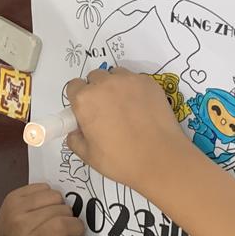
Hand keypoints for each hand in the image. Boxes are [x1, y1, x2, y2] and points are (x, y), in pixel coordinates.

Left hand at [0, 183, 83, 235]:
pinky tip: (43, 206)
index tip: (78, 232)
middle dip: (69, 217)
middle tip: (64, 226)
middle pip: (61, 208)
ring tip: (53, 214)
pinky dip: (47, 194)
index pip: (62, 224)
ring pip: (54, 194)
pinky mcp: (13, 195)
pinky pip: (43, 186)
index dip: (77, 226)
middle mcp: (21, 221)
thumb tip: (77, 225)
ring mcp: (16, 205)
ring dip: (59, 204)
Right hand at [66, 67, 188, 192]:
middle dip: (97, 91)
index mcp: (85, 100)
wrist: (160, 159)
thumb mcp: (88, 156)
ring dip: (115, 86)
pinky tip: (142, 109)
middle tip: (106, 112)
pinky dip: (135, 90)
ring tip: (125, 108)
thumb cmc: (121, 160)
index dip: (79, 99)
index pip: (74, 86)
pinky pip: (135, 80)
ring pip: (115, 75)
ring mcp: (128, 80)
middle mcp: (104, 83)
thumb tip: (75, 131)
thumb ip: (75, 139)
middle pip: (94, 78)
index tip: (86, 112)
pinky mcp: (148, 82)